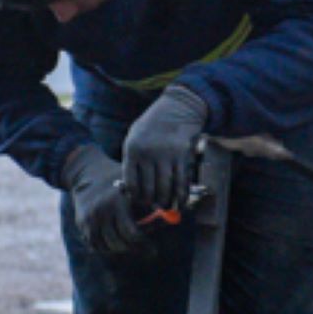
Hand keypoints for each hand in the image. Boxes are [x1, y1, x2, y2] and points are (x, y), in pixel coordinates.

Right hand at [62, 145, 142, 256]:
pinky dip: (106, 247)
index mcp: (117, 202)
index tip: (153, 251)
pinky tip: (117, 242)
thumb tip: (169, 222)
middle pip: (119, 243)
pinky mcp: (81, 224)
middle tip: (145, 250)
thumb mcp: (135, 188)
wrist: (87, 173)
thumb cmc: (119, 181)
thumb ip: (150, 207)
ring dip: (121, 248)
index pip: (132, 234)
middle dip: (134, 248)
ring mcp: (89, 219)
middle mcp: (101, 211)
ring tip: (132, 245)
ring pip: (107, 247)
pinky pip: (95, 245)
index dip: (144, 245)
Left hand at [120, 86, 211, 215]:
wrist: (177, 108)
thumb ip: (132, 160)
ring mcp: (165, 155)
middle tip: (153, 205)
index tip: (139, 199)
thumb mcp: (134, 137)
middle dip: (151, 201)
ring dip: (166, 201)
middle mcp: (148, 154)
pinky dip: (181, 195)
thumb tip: (131, 188)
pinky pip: (181, 182)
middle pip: (148, 188)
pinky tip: (181, 202)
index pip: (131, 183)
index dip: (135, 196)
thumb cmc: (152, 125)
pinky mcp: (181, 156)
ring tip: (165, 205)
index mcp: (132, 150)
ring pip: (165, 188)